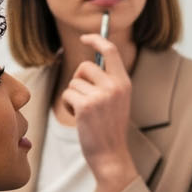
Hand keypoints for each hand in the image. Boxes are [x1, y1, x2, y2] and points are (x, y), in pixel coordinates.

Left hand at [59, 34, 137, 191]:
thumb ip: (108, 81)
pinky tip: (78, 117)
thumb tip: (89, 62)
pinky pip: (67, 94)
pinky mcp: (86, 106)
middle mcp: (114, 86)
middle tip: (85, 98)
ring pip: (73, 82)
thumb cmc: (110, 128)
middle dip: (78, 80)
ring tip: (84, 112)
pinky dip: (67, 105)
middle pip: (84, 66)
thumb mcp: (117, 100)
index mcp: (124, 82)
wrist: (110, 154)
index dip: (96, 40)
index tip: (85, 37)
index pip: (111, 50)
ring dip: (72, 96)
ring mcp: (101, 96)